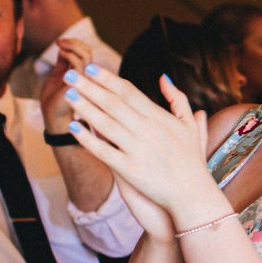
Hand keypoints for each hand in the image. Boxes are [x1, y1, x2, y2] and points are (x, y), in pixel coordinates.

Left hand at [38, 38, 92, 132]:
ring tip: (59, 45)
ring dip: (71, 45)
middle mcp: (87, 75)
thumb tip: (63, 47)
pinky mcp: (81, 83)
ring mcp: (86, 79)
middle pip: (88, 51)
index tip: (59, 42)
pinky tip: (60, 54)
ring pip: (86, 55)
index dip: (74, 43)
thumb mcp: (57, 75)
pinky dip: (69, 54)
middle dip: (73, 42)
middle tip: (59, 42)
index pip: (86, 52)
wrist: (52, 117)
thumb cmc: (53, 99)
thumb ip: (62, 63)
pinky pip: (79, 63)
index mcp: (83, 73)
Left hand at [63, 66, 214, 232]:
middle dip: (90, 87)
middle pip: (113, 103)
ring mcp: (138, 150)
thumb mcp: (190, 125)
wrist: (193, 195)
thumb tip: (163, 77)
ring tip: (69, 94)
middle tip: (70, 74)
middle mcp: (148, 131)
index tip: (90, 67)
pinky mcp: (130, 170)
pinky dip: (88, 139)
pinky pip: (104, 151)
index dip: (108, 78)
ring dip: (85, 107)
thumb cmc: (191, 160)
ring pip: (105, 124)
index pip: (129, 92)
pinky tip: (74, 127)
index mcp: (160, 118)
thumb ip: (178, 99)